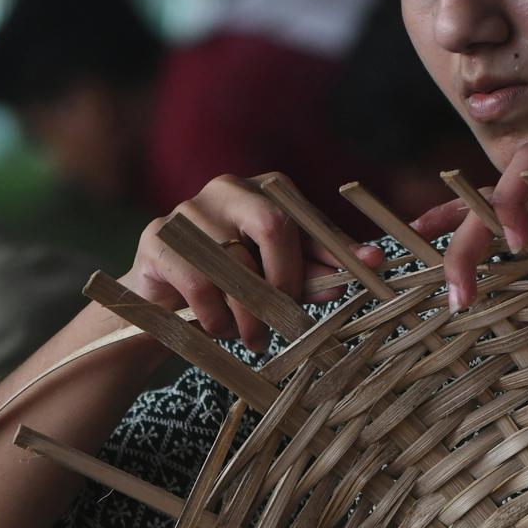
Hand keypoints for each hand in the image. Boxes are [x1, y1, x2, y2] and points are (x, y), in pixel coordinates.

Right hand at [121, 174, 383, 352]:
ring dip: (250, 312)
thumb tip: (361, 269)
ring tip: (255, 339)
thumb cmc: (231, 288)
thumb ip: (314, 274)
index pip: (305, 216)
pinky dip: (216, 316)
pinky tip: (220, 329)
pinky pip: (200, 283)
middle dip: (288, 278)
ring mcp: (188, 210)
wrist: (163, 306)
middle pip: (274, 224)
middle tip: (289, 316)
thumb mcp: (277, 281)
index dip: (335, 246)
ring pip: (236, 263)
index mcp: (263, 190)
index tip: (370, 266)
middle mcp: (227, 188)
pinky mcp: (157, 238)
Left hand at [423, 143, 527, 312]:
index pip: (477, 204)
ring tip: (514, 247)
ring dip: (510, 201)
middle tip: (458, 284)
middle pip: (492, 188)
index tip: (411, 233)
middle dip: (467, 234)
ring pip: (527, 159)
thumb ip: (523, 282)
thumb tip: (472, 301)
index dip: (442, 215)